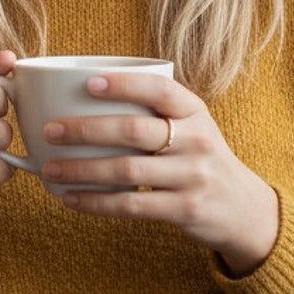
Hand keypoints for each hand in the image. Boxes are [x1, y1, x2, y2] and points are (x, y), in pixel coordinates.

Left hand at [38, 72, 279, 275]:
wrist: (244, 209)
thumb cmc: (201, 159)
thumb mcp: (192, 128)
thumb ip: (155, 113)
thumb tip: (84, 98)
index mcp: (195, 112)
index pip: (159, 89)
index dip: (124, 85)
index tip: (89, 84)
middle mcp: (197, 140)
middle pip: (134, 129)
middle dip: (85, 129)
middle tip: (50, 130)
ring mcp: (193, 176)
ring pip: (127, 169)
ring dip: (82, 170)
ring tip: (50, 169)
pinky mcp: (185, 209)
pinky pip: (132, 205)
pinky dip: (96, 203)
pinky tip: (71, 199)